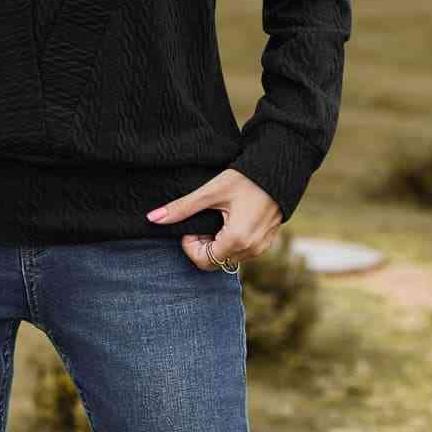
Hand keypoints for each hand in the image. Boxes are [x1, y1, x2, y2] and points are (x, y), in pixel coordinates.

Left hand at [145, 168, 281, 271]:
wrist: (279, 169)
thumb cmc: (245, 178)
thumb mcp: (210, 192)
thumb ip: (182, 208)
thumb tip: (152, 218)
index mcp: (237, 240)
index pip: (203, 262)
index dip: (191, 246)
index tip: (192, 225)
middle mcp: (252, 249)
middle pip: (215, 262)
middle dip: (203, 245)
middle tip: (203, 220)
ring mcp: (261, 247)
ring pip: (228, 257)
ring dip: (217, 243)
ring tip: (217, 217)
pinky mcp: (266, 241)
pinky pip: (242, 251)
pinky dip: (231, 241)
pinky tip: (231, 218)